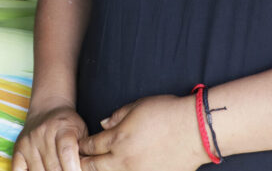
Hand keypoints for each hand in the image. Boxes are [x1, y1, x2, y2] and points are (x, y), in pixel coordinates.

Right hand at [12, 103, 88, 170]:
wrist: (48, 108)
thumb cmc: (69, 125)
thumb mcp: (83, 133)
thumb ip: (84, 153)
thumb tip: (88, 170)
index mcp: (62, 128)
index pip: (67, 152)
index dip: (74, 169)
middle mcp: (42, 134)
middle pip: (54, 167)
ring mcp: (28, 142)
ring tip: (58, 170)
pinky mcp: (18, 149)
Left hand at [75, 94, 205, 170]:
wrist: (195, 130)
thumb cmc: (167, 113)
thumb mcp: (137, 106)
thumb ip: (116, 116)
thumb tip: (103, 125)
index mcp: (118, 138)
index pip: (91, 146)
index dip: (83, 146)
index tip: (79, 146)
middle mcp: (123, 159)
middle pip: (94, 166)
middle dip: (83, 164)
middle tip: (76, 163)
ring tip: (94, 169)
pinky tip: (119, 170)